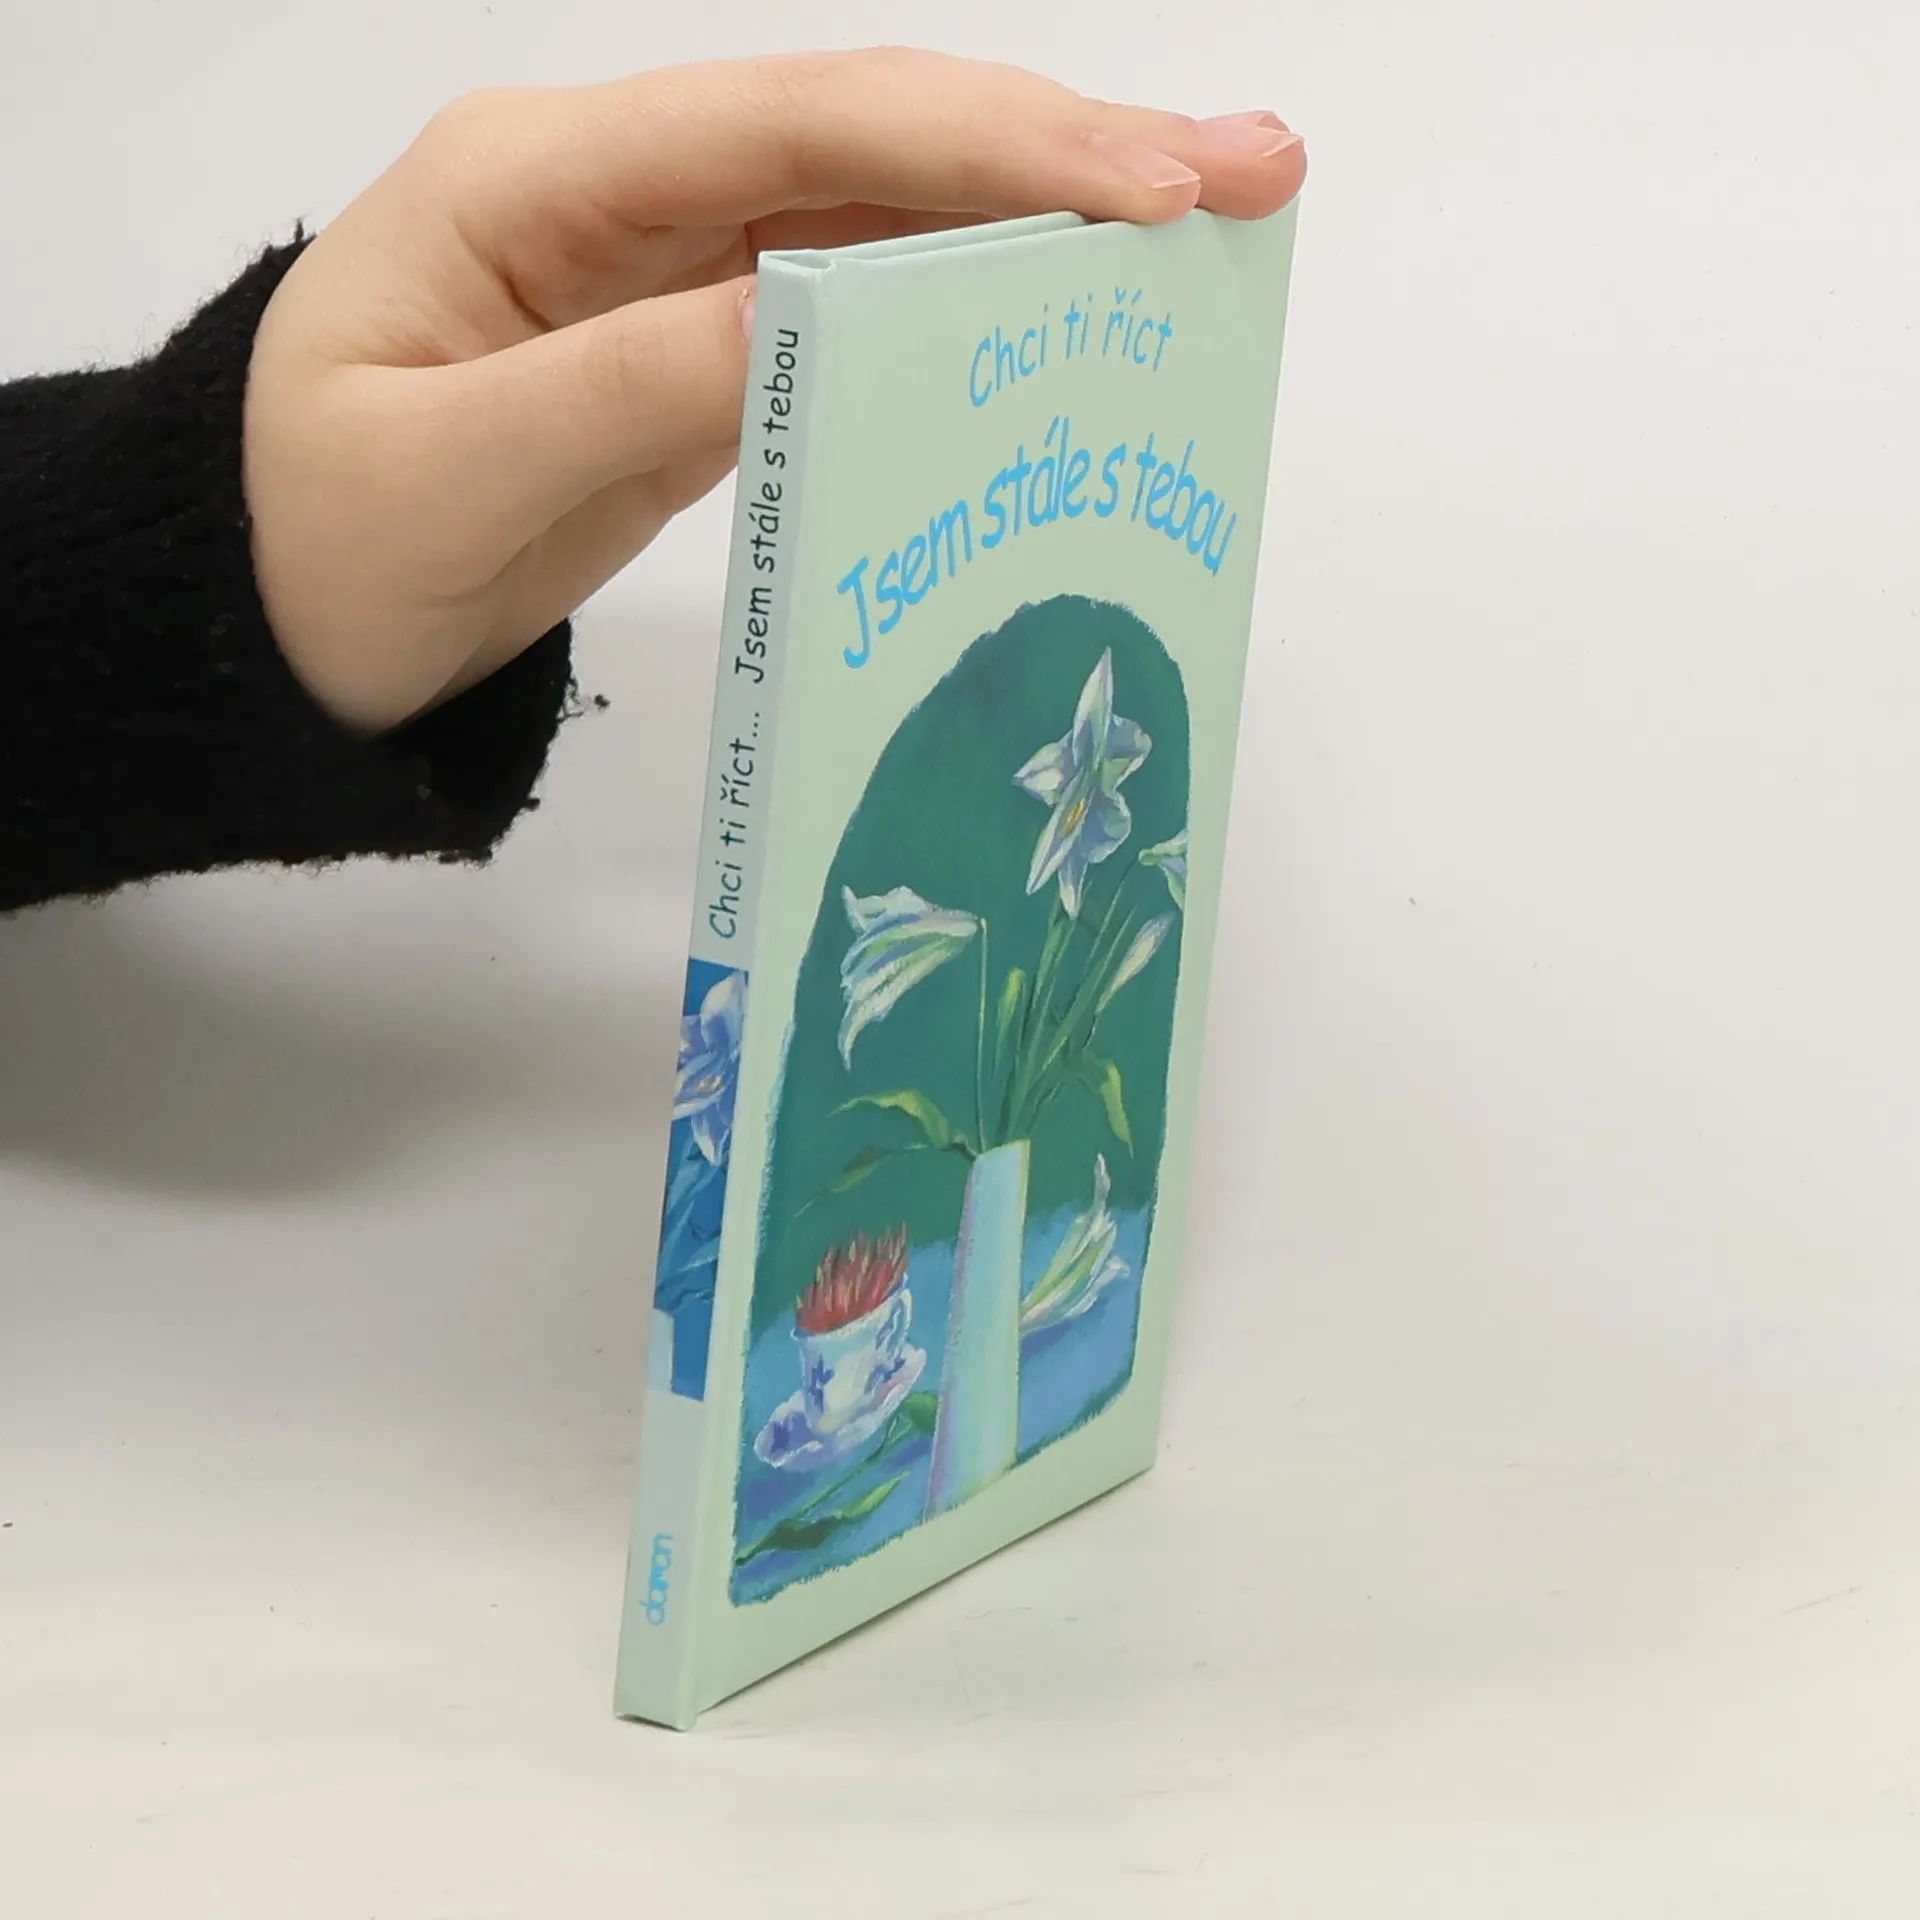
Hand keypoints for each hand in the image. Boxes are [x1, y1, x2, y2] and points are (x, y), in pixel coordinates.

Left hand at [243, 48, 1305, 731]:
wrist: (272, 617)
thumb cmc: (316, 543)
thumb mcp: (455, 470)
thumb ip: (631, 382)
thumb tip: (818, 316)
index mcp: (538, 180)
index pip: (793, 122)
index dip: (978, 142)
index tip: (1137, 182)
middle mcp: (618, 195)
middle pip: (866, 141)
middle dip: (1060, 149)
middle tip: (1241, 170)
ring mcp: (663, 270)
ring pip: (878, 217)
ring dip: (1038, 220)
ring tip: (1200, 231)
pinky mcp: (693, 351)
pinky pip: (849, 308)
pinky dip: (964, 308)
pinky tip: (1062, 317)